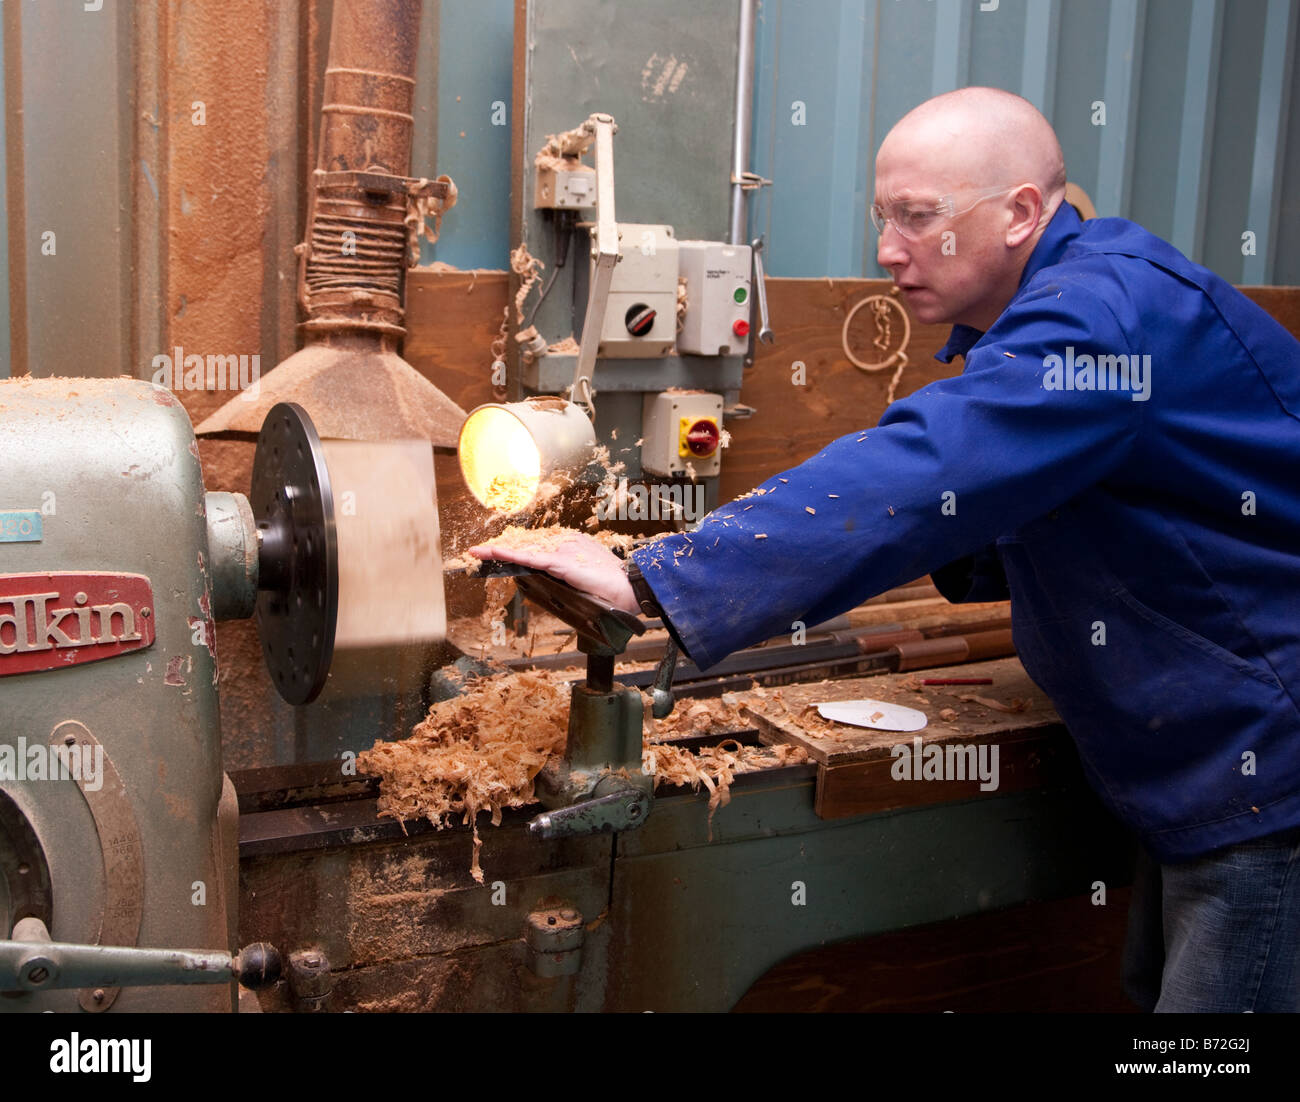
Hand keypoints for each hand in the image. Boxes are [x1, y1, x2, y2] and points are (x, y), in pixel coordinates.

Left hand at [467, 532, 639, 614]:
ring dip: (498, 551)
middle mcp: (563, 543)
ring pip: (523, 550)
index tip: (495, 552)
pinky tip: (495, 554)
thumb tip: (556, 579)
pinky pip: (530, 558)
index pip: (535, 547)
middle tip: (477, 551)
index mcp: (569, 546)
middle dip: (501, 549)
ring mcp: (561, 551)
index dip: (514, 549)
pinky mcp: (559, 562)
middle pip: (525, 545)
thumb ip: (569, 576)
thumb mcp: (585, 579)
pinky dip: (511, 556)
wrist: (628, 589)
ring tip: (477, 552)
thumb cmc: (611, 589)